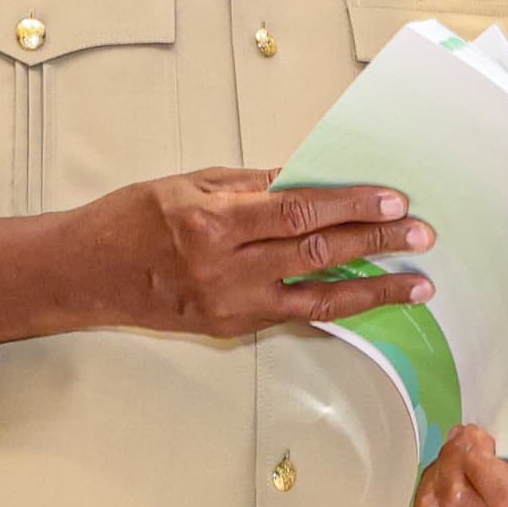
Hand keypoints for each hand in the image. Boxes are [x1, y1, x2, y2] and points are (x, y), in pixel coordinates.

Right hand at [70, 171, 432, 338]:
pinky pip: (295, 315)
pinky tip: (370, 299)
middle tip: (421, 235)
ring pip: (317, 297)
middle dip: (375, 242)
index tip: (393, 200)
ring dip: (373, 289)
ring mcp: (230, 306)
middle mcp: (225, 270)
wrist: (85, 274)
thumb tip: (312, 177)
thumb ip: (254, 185)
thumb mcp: (191, 183)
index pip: (298, 211)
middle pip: (316, 254)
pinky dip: (336, 306)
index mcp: (213, 223)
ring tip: (417, 283)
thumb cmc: (133, 219)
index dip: (350, 206)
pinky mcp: (231, 329)